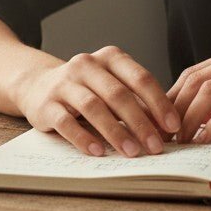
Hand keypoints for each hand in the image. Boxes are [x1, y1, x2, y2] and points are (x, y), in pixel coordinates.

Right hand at [15, 45, 180, 157]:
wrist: (38, 85)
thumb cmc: (87, 89)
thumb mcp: (112, 87)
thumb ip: (136, 101)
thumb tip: (165, 128)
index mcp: (110, 58)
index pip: (140, 78)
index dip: (159, 102)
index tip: (173, 126)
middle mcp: (87, 65)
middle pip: (118, 94)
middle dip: (140, 122)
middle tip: (156, 146)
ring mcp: (64, 83)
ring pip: (94, 107)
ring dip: (115, 132)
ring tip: (132, 152)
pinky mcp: (46, 104)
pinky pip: (66, 122)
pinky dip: (83, 138)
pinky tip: (98, 152)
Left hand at [166, 41, 210, 145]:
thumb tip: (203, 118)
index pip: (195, 72)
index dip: (172, 98)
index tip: (161, 125)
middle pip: (196, 79)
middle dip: (173, 110)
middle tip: (162, 138)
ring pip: (210, 90)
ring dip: (188, 118)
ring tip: (178, 142)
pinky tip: (204, 138)